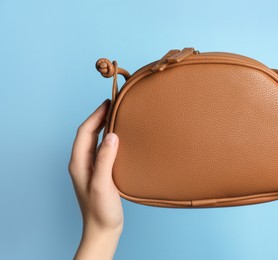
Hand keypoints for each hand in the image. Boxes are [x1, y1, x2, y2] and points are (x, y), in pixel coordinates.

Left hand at [68, 99, 122, 259]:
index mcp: (79, 163)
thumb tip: (111, 135)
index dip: (95, 115)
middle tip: (113, 105)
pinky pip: (102, 149)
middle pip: (88, 133)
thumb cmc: (100, 210)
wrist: (103, 229)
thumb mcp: (101, 184)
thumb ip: (104, 159)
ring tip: (117, 116)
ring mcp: (91, 167)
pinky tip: (119, 137)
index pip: (85, 132)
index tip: (107, 103)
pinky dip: (109, 138)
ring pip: (95, 140)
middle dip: (99, 117)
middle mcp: (82, 163)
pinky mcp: (100, 172)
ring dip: (104, 126)